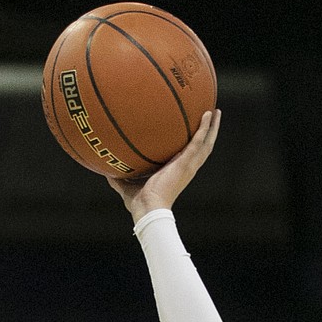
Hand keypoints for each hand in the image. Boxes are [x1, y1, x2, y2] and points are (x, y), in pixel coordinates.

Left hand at [106, 109, 220, 221]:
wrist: (148, 210)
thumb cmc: (140, 205)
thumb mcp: (127, 187)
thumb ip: (118, 179)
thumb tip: (106, 172)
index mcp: (176, 172)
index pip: (188, 155)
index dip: (193, 144)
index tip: (194, 131)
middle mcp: (186, 168)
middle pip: (203, 147)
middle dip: (209, 132)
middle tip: (212, 115)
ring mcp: (188, 166)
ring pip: (206, 143)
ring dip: (213, 127)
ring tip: (216, 111)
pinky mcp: (187, 163)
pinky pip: (199, 142)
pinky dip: (205, 128)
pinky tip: (208, 114)